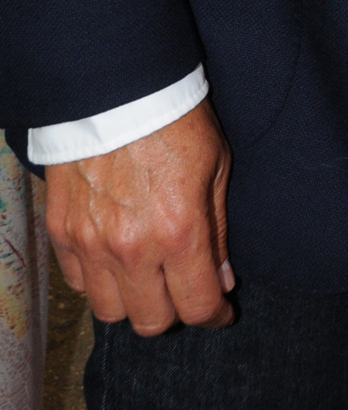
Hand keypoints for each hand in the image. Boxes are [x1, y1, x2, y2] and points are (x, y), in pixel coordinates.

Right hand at [46, 99, 233, 333]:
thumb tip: (222, 280)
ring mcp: (91, 242)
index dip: (215, 316)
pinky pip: (79, 282)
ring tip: (148, 275)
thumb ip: (218, 231)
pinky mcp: (62, 231)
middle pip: (151, 321)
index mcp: (179, 230)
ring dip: (132, 301)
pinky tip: (115, 257)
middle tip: (184, 288)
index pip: (197, 306)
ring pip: (110, 311)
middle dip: (175, 312)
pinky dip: (99, 279)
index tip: (221, 311)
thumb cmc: (177, 120)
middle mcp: (132, 247)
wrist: (119, 87)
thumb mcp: (217, 167)